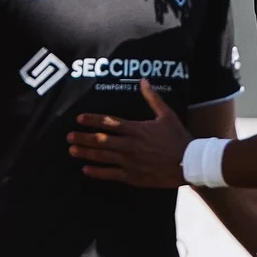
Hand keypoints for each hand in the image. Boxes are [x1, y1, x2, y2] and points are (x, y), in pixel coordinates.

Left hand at [68, 80, 190, 187]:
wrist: (188, 163)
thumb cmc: (178, 139)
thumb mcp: (167, 115)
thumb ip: (153, 98)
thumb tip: (144, 81)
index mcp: (136, 129)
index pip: (109, 122)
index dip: (92, 120)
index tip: (79, 119)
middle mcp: (129, 145)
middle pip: (100, 140)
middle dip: (83, 138)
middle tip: (69, 137)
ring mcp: (129, 161)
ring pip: (102, 157)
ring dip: (86, 153)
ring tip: (72, 151)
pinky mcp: (133, 176)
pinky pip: (111, 174)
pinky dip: (97, 172)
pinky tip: (86, 170)